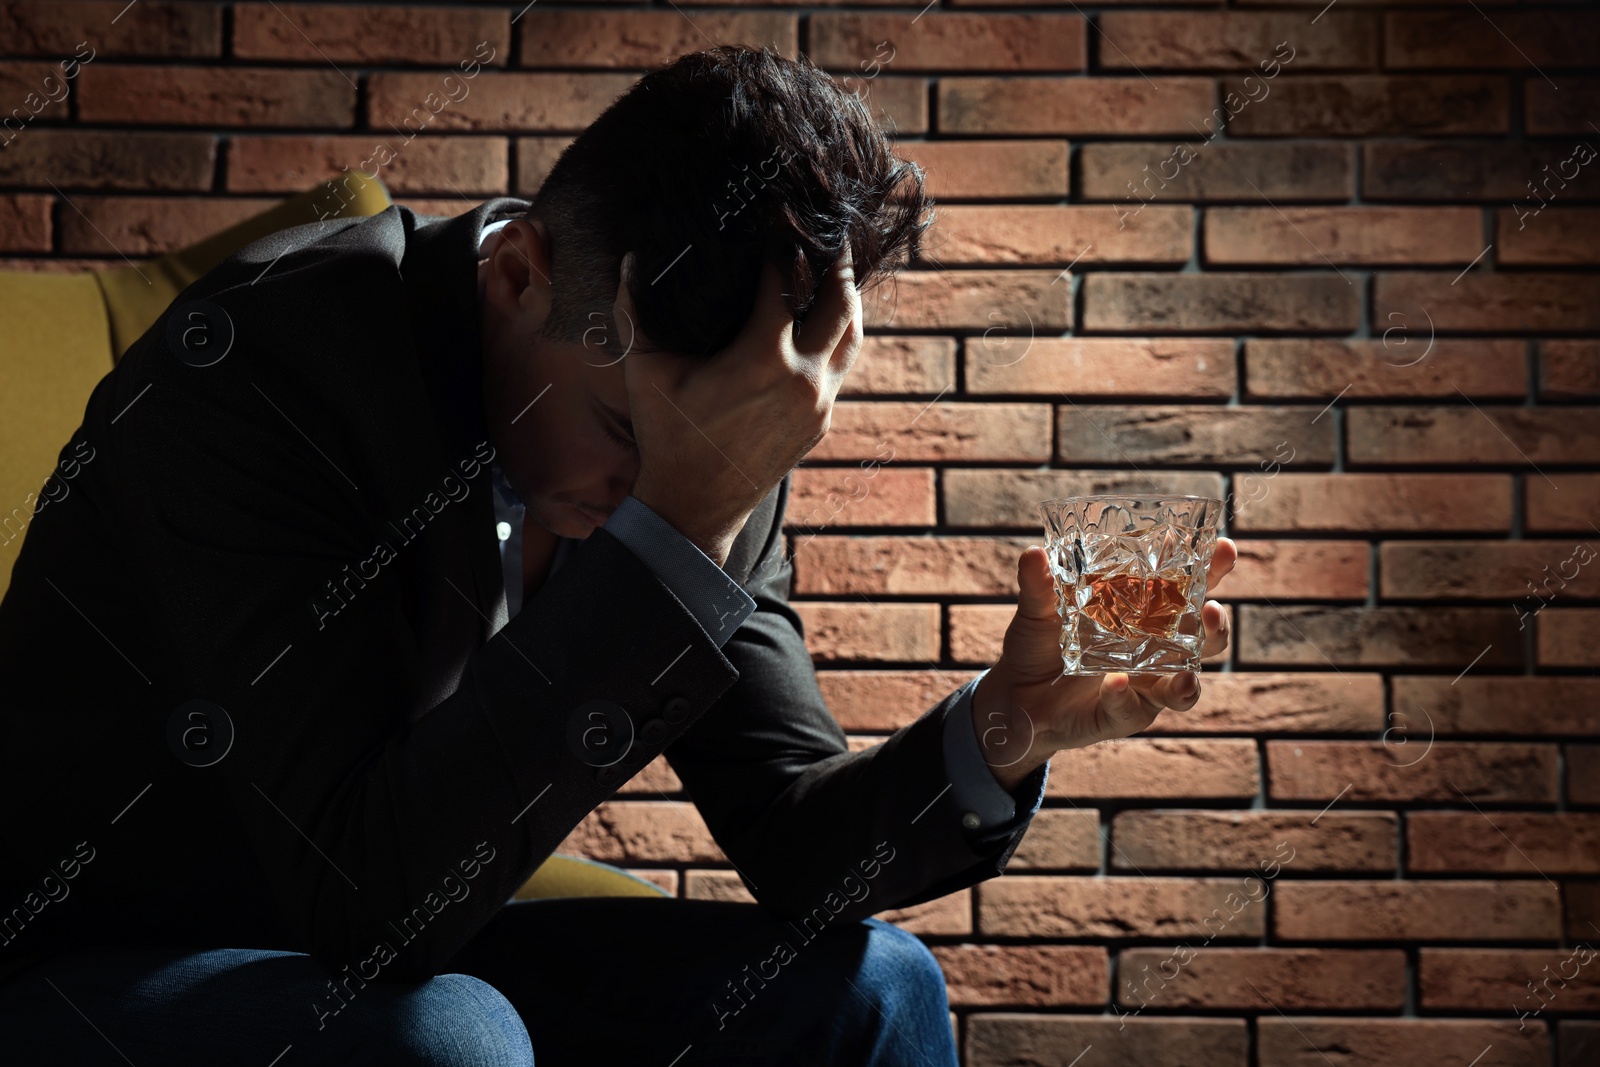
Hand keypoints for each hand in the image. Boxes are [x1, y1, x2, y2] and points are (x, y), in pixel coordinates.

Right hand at [614, 247, 861, 566]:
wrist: (695, 508)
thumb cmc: (667, 437)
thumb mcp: (647, 373)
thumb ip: (636, 312)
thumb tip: (631, 258)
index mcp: (763, 359)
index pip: (785, 282)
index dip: (782, 244)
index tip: (777, 214)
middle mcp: (803, 379)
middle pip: (840, 302)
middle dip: (835, 262)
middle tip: (828, 229)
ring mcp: (819, 403)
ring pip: (852, 336)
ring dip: (847, 297)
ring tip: (835, 266)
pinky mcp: (822, 421)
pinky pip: (842, 365)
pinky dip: (839, 334)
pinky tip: (827, 317)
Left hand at [971, 538, 1237, 791]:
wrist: (1014, 697)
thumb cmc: (1039, 646)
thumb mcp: (1037, 612)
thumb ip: (1039, 586)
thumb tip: (1033, 553)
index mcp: (1144, 613)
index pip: (1187, 588)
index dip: (1211, 570)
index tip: (1225, 549)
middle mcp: (1155, 649)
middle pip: (1203, 639)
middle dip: (1216, 626)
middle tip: (1212, 611)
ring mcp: (1144, 684)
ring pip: (1185, 685)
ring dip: (1190, 679)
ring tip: (1188, 672)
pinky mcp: (1124, 714)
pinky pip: (1133, 708)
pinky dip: (1126, 695)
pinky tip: (1117, 682)